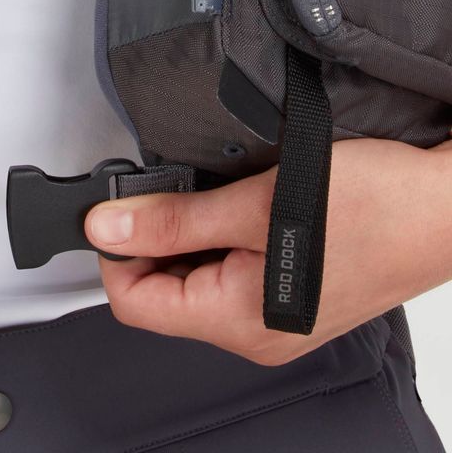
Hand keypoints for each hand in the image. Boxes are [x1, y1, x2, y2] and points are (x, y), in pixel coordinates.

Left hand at [85, 137, 451, 364]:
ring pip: (196, 280)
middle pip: (163, 293)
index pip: (134, 304)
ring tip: (214, 194)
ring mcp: (274, 318)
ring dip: (188, 235)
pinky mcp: (290, 296)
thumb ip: (173, 220)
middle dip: (152, 240)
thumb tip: (106, 226)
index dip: (116, 251)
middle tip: (170, 190)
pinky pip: (229, 274)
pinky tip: (237, 206)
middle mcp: (255, 334)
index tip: (119, 208)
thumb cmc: (374, 207)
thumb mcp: (253, 202)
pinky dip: (219, 238)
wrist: (443, 206)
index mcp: (238, 322)